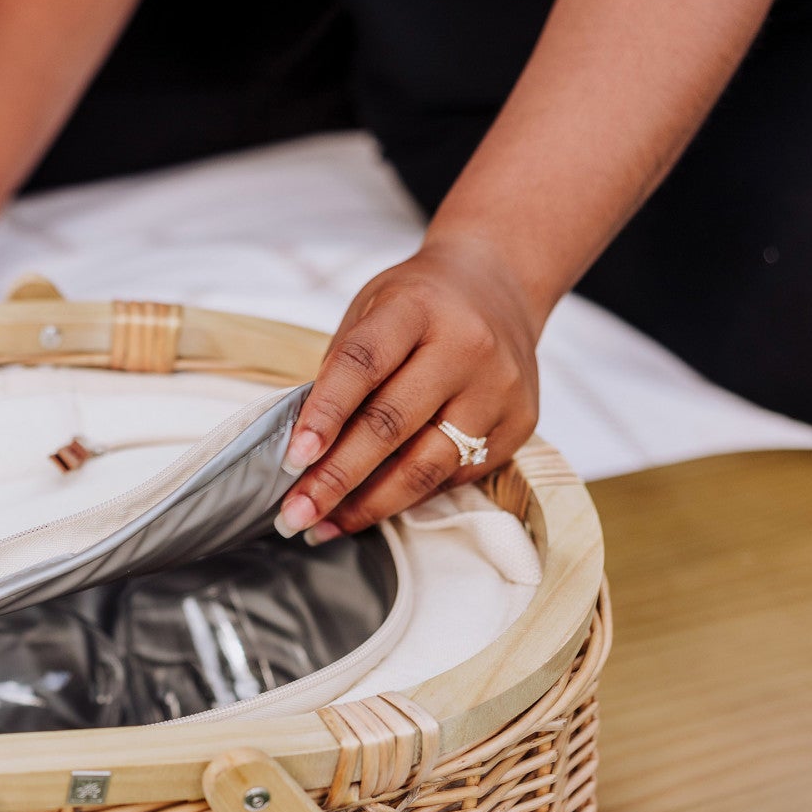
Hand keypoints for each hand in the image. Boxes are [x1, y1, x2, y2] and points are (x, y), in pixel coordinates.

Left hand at [276, 237, 542, 541]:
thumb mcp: (371, 311)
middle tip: (294, 514)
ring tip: (323, 526)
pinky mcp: (519, 423)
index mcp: (418, 308)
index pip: (362, 365)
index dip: (323, 416)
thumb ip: (341, 373)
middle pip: (391, 426)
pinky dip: (407, 497)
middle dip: (336, 478)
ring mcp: (499, 388)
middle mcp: (466, 346)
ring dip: (368, 505)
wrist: (501, 285)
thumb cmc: (419, 305)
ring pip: (426, 465)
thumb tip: (305, 451)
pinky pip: (454, 475)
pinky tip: (370, 508)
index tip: (292, 460)